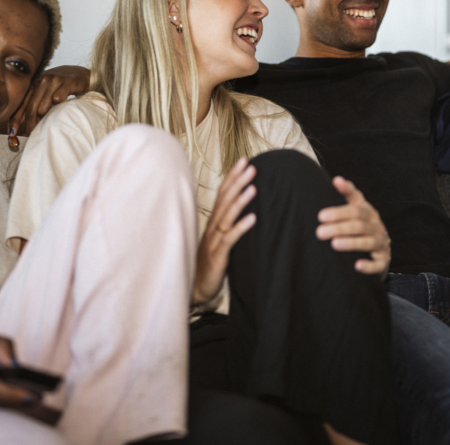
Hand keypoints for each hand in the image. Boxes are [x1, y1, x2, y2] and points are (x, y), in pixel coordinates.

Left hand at [10, 65, 90, 134]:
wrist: (78, 74)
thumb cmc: (58, 87)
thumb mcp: (43, 93)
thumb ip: (31, 104)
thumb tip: (18, 123)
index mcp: (33, 84)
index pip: (21, 103)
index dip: (15, 118)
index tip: (11, 132)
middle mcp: (41, 80)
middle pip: (31, 108)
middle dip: (30, 124)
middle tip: (32, 135)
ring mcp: (54, 80)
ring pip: (44, 106)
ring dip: (44, 118)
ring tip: (46, 125)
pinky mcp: (67, 82)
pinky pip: (58, 99)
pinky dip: (58, 107)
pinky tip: (60, 109)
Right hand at [194, 158, 256, 304]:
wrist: (196, 289)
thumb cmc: (210, 264)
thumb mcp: (220, 240)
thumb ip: (228, 225)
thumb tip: (244, 209)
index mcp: (213, 222)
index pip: (222, 193)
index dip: (232, 176)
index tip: (245, 161)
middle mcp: (212, 227)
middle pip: (224, 200)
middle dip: (238, 182)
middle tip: (251, 166)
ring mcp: (213, 241)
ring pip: (227, 216)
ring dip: (240, 200)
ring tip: (253, 187)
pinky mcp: (217, 256)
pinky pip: (230, 239)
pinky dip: (241, 228)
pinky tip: (253, 218)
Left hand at [316, 177, 390, 278]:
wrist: (381, 248)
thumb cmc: (362, 224)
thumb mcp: (356, 208)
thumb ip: (348, 193)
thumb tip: (337, 179)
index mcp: (367, 212)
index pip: (354, 208)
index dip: (338, 211)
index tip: (320, 215)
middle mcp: (376, 226)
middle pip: (358, 224)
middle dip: (338, 227)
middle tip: (319, 232)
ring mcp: (381, 243)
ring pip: (367, 242)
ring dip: (351, 243)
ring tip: (334, 244)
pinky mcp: (383, 261)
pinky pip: (378, 264)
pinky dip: (368, 265)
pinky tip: (357, 265)